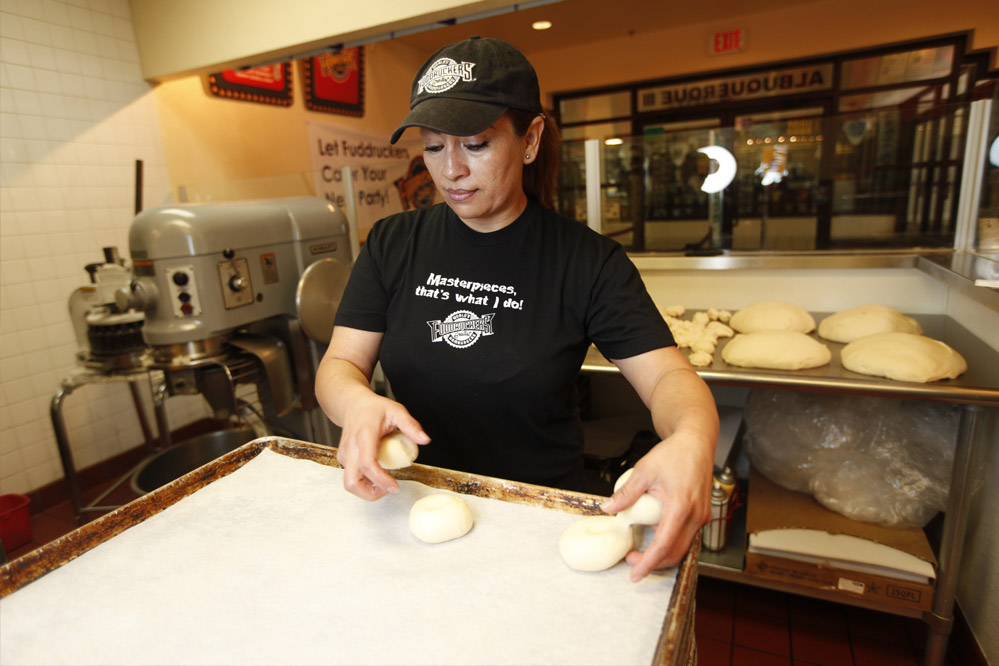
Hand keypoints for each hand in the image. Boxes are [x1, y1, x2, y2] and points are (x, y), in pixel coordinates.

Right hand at [336, 393, 429, 500]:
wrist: (352, 405)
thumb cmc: (373, 408)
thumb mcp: (396, 410)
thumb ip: (410, 425)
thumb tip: (425, 440)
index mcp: (364, 436)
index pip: (368, 464)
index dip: (381, 480)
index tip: (395, 487)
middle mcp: (351, 448)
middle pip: (352, 482)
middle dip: (370, 493)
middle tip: (389, 489)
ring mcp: (344, 455)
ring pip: (350, 483)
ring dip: (367, 490)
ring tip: (384, 481)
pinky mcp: (343, 459)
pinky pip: (352, 477)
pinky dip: (364, 481)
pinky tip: (377, 472)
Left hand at [600, 432, 712, 581]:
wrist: (696, 443)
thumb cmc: (674, 454)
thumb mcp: (644, 470)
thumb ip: (626, 493)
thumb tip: (608, 508)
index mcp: (681, 506)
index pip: (663, 546)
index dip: (648, 563)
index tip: (634, 574)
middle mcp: (695, 516)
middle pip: (674, 553)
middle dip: (653, 563)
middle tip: (631, 560)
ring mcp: (702, 517)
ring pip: (682, 547)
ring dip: (662, 554)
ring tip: (641, 549)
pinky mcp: (702, 515)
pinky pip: (687, 537)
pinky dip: (671, 542)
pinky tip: (655, 535)